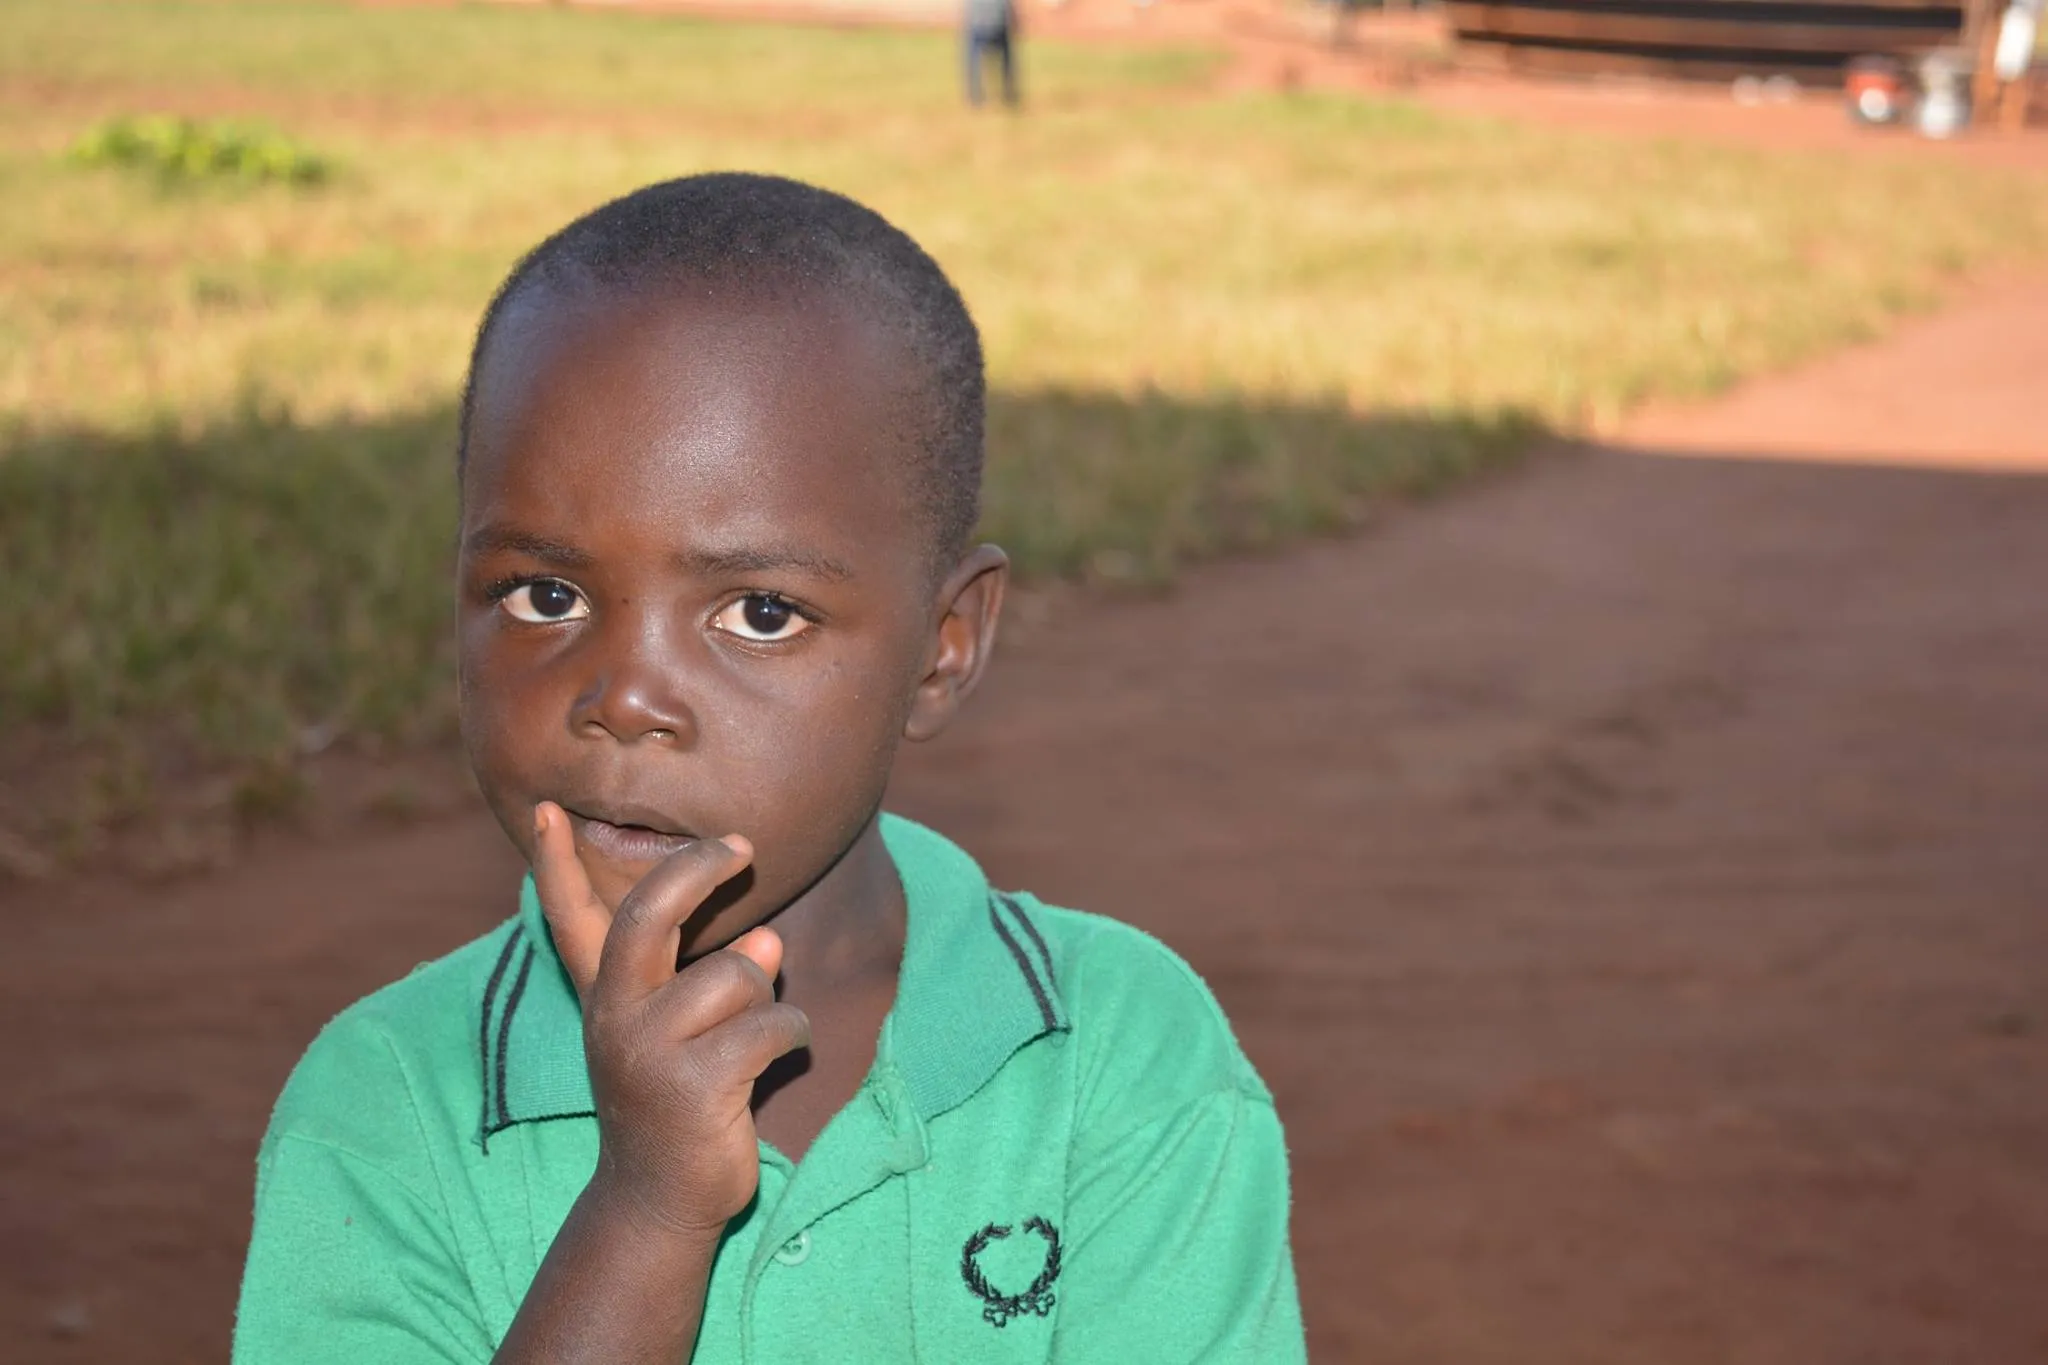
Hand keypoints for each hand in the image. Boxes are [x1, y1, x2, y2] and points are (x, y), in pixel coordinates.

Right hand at [531, 801, 810, 1239]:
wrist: (660, 1202)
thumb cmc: (681, 1100)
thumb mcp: (686, 1031)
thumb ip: (717, 977)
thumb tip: (770, 939)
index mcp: (605, 997)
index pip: (571, 920)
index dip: (556, 863)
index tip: (546, 808)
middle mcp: (614, 1016)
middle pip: (651, 913)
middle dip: (698, 868)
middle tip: (740, 847)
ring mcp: (648, 1051)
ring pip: (740, 974)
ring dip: (768, 1000)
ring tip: (753, 1042)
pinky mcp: (693, 1086)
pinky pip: (772, 1024)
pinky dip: (791, 1035)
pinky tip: (778, 1060)